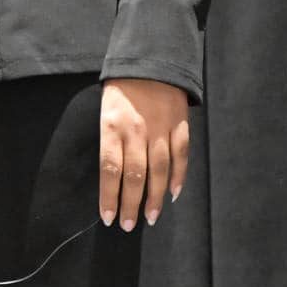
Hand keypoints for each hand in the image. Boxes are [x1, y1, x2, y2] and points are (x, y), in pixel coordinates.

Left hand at [99, 78, 190, 229]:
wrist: (150, 61)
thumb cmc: (122, 91)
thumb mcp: (105, 113)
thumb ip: (110, 144)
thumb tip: (114, 180)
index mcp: (112, 127)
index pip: (110, 170)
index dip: (109, 197)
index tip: (108, 218)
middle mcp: (136, 130)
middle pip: (135, 176)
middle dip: (131, 204)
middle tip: (128, 225)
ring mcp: (160, 128)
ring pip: (159, 171)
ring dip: (154, 198)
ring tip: (150, 218)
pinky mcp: (179, 125)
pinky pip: (180, 156)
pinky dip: (178, 177)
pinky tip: (172, 194)